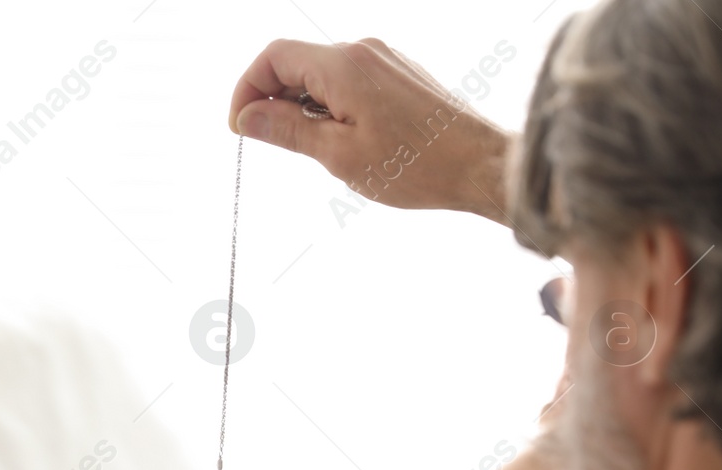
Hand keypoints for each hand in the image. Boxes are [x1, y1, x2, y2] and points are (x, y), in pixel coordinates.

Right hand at [228, 38, 512, 219]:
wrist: (481, 165)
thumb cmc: (417, 165)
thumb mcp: (339, 155)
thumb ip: (288, 131)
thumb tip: (248, 117)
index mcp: (344, 66)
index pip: (274, 57)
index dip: (247, 88)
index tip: (240, 126)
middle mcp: (363, 52)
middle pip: (297, 63)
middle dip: (273, 100)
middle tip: (268, 142)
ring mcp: (384, 61)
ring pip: (322, 74)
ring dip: (302, 107)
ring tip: (314, 151)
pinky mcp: (398, 76)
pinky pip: (348, 82)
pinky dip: (329, 106)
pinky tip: (342, 142)